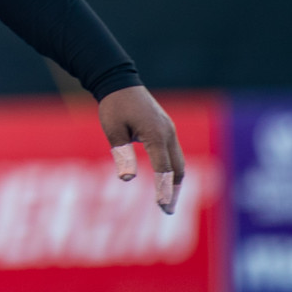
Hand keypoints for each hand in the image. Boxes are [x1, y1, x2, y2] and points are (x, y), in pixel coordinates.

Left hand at [99, 85, 184, 213]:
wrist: (119, 81)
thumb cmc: (113, 105)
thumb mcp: (113, 130)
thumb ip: (122, 153)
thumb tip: (128, 179)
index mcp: (155, 134)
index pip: (163, 168)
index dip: (163, 188)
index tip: (162, 206)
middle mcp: (168, 133)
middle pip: (177, 168)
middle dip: (173, 190)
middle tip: (167, 210)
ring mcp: (169, 130)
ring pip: (178, 161)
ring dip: (175, 181)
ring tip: (168, 200)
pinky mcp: (166, 128)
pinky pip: (174, 152)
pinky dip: (172, 169)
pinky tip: (165, 179)